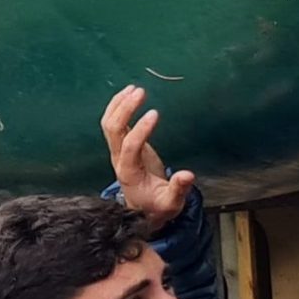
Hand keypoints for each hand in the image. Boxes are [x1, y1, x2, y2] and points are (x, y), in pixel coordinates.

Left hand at [102, 85, 196, 230]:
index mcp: (130, 172)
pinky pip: (113, 123)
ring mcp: (118, 151)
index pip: (130, 145)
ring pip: (109, 124)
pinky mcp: (122, 145)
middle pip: (113, 129)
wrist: (141, 210)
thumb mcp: (171, 203)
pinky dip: (118, 107)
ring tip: (134, 88)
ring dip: (119, 104)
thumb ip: (178, 189)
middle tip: (141, 92)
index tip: (155, 113)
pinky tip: (127, 94)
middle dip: (125, 109)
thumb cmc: (156, 205)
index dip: (140, 129)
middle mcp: (119, 159)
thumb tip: (188, 174)